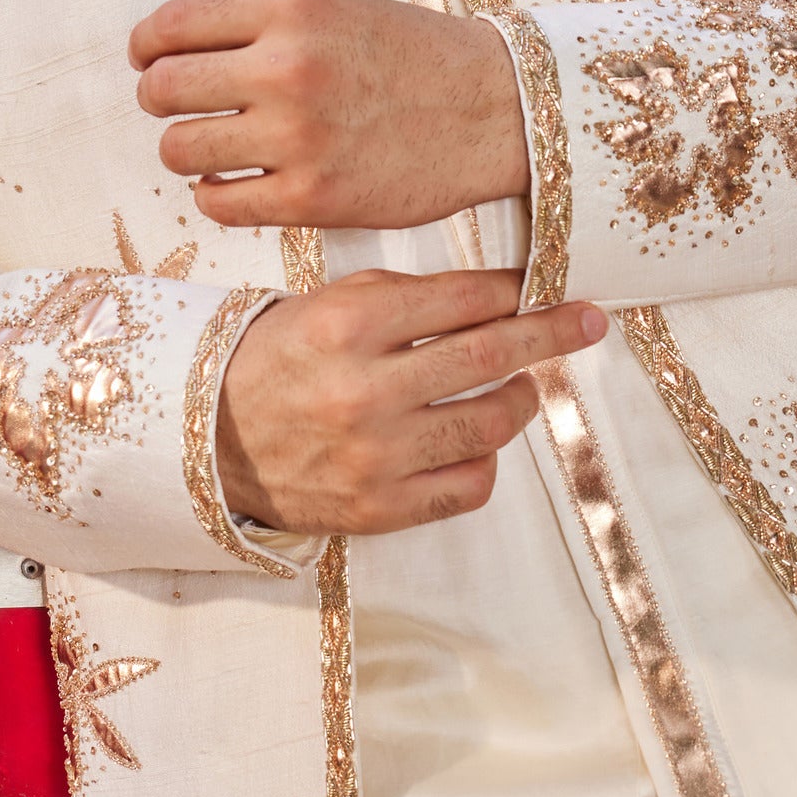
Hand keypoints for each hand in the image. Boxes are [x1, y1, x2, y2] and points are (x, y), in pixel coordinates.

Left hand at [129, 0, 529, 233]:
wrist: (491, 108)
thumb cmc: (403, 55)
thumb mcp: (331, 6)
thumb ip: (253, 21)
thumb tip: (161, 52)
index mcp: (290, 7)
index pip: (170, 27)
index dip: (146, 48)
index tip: (150, 60)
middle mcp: (289, 66)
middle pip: (162, 90)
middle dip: (158, 99)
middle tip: (176, 107)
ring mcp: (300, 136)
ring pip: (179, 150)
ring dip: (185, 151)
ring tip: (213, 146)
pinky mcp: (314, 197)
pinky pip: (218, 204)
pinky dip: (215, 195)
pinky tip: (237, 183)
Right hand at [217, 267, 605, 534]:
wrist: (207, 442)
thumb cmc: (275, 363)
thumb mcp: (324, 305)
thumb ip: (405, 298)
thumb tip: (497, 295)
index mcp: (347, 325)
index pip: (463, 298)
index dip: (516, 290)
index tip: (546, 287)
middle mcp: (363, 390)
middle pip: (492, 353)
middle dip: (552, 332)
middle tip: (588, 322)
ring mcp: (374, 456)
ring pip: (492, 422)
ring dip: (521, 398)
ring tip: (520, 386)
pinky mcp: (379, 509)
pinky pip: (470, 485)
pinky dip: (486, 459)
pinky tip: (476, 440)